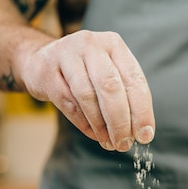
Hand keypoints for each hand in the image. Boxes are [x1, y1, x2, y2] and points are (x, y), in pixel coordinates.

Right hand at [20, 30, 154, 151]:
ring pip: (87, 96)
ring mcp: (66, 55)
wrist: (43, 59)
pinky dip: (84, 124)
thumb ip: (126, 97)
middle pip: (110, 87)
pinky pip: (68, 103)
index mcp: (114, 45)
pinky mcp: (46, 72)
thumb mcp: (109, 73)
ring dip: (101, 125)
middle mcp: (91, 45)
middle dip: (121, 121)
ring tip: (109, 142)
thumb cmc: (86, 72)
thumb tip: (140, 132)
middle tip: (124, 144)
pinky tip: (94, 135)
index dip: (142, 111)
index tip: (145, 135)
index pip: (134, 80)